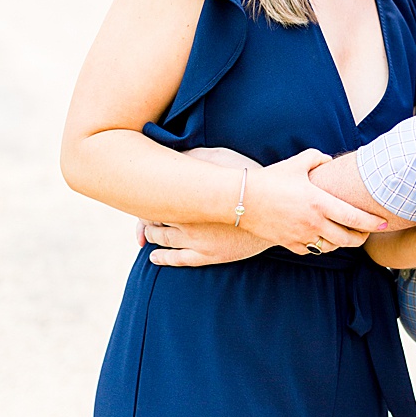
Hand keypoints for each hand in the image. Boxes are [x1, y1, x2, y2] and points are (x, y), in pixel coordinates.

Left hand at [135, 147, 268, 263]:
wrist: (272, 207)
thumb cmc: (245, 177)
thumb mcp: (217, 156)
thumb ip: (192, 156)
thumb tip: (172, 155)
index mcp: (187, 198)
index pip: (153, 201)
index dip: (145, 200)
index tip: (142, 194)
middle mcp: (187, 222)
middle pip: (154, 222)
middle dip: (146, 219)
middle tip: (143, 214)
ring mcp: (197, 243)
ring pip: (163, 242)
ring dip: (151, 237)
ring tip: (147, 234)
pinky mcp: (209, 257)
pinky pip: (178, 260)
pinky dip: (163, 258)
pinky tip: (154, 257)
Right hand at [241, 149, 387, 255]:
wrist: (242, 198)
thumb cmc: (270, 179)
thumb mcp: (296, 163)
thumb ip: (317, 158)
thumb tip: (328, 160)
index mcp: (320, 202)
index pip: (355, 218)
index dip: (373, 222)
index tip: (383, 223)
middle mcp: (314, 223)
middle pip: (348, 240)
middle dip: (361, 237)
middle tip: (366, 232)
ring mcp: (302, 236)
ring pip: (332, 247)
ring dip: (342, 243)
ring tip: (344, 234)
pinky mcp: (290, 244)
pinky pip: (313, 250)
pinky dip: (321, 246)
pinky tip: (321, 238)